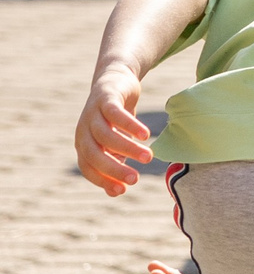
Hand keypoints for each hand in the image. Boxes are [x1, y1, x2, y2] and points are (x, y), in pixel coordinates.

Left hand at [75, 64, 156, 194]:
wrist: (115, 81)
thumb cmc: (115, 118)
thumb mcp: (115, 142)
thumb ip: (116, 163)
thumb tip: (117, 192)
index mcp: (84, 144)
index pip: (88, 168)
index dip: (103, 180)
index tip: (124, 190)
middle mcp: (84, 131)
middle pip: (94, 154)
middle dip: (113, 169)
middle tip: (136, 179)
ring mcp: (93, 114)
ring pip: (105, 135)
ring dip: (127, 148)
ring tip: (149, 157)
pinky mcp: (106, 99)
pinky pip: (115, 114)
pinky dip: (129, 125)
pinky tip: (145, 135)